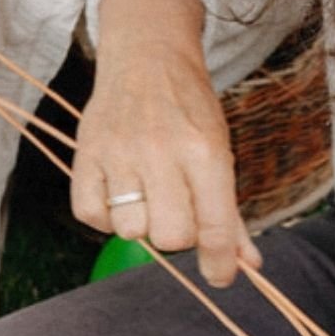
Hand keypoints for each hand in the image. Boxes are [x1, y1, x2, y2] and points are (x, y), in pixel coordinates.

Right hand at [70, 0, 260, 285]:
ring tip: (148, 194)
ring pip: (130, 231)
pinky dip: (106, 217)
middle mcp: (161, 153)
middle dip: (179, 235)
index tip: (221, 277)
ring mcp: (119, 154)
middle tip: (179, 210)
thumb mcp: (221, 152)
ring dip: (142, 224)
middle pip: (171, 236)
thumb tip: (249, 265)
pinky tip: (120, 195)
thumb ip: (230, 213)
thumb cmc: (191, 111)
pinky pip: (91, 217)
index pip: (215, 226)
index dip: (221, 263)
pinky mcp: (85, 155)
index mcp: (204, 152)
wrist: (147, 58)